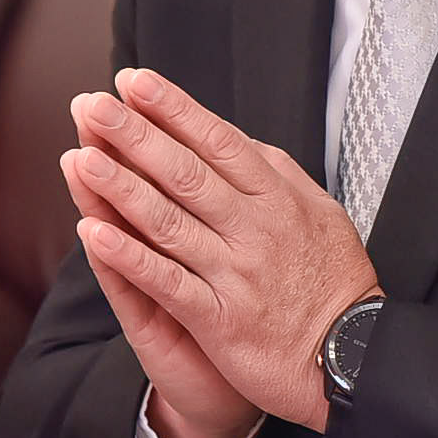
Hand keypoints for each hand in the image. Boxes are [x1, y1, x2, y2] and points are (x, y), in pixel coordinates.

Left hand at [62, 68, 374, 437]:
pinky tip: (92, 233)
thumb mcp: (321, 212)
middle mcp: (255, 228)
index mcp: (278, 197)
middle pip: (185, 172)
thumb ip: (277, 174)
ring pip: (169, 221)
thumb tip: (234, 138)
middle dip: (134, 135)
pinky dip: (128, 257)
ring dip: (120, 188)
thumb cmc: (335, 283)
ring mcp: (236, 273)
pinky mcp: (221, 319)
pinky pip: (167, 281)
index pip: (217, 140)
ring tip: (81, 158)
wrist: (356, 356)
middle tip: (92, 105)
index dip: (173, 109)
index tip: (134, 82)